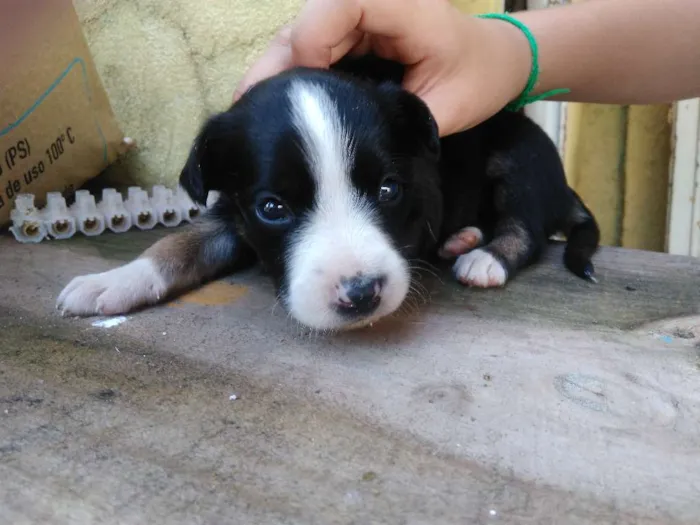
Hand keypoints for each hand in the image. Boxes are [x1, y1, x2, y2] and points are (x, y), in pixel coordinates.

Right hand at [233, 0, 531, 135]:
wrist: (494, 59)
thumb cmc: (479, 77)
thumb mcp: (448, 106)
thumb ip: (399, 121)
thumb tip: (347, 150)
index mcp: (396, 4)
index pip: (330, 14)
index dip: (306, 53)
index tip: (298, 103)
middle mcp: (367, 0)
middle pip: (300, 29)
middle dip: (274, 76)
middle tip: (250, 122)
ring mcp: (354, 14)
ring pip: (296, 40)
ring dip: (277, 80)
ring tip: (256, 122)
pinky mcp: (347, 31)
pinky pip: (307, 50)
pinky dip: (291, 80)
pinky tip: (278, 112)